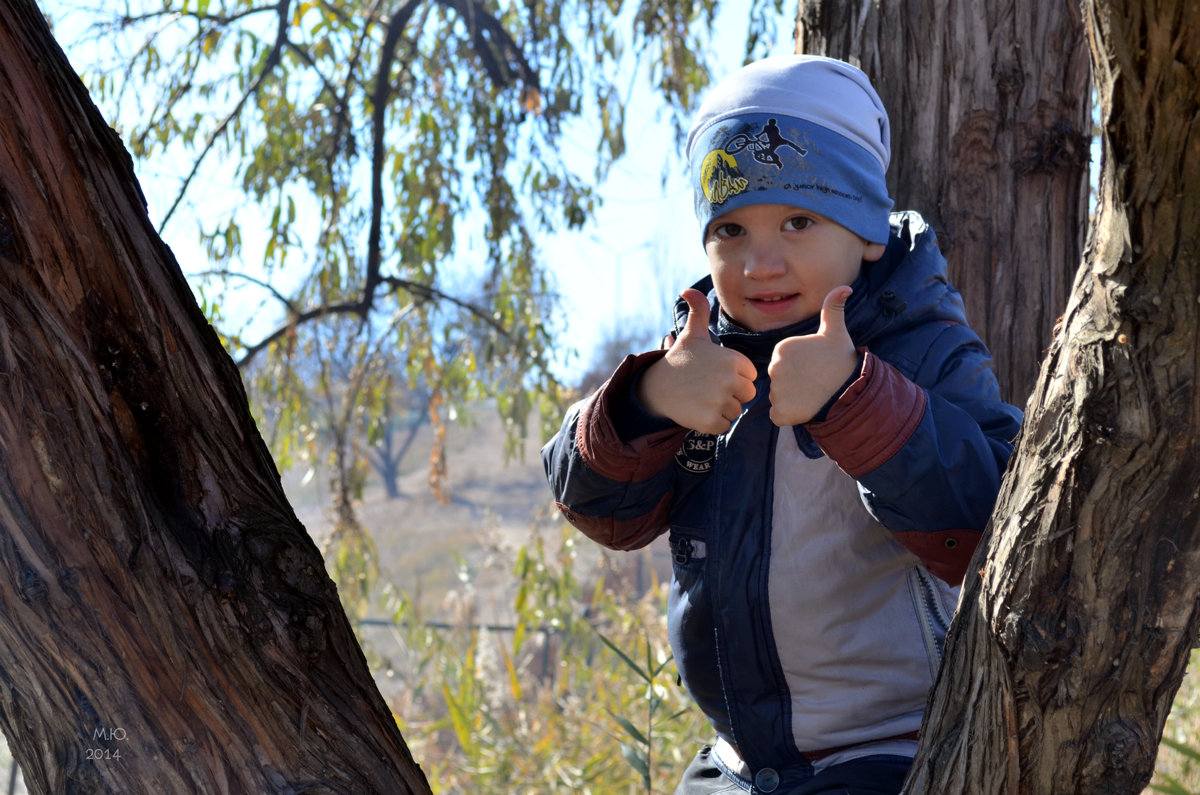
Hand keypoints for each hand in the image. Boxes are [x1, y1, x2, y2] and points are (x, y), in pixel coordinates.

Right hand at [637, 289, 756, 434]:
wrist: (657, 386)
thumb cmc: (681, 360)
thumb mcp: (692, 333)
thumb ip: (699, 310)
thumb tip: (689, 290)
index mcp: (733, 359)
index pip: (750, 376)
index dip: (735, 377)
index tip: (716, 374)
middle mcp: (729, 379)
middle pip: (746, 395)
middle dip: (732, 395)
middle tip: (709, 388)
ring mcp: (719, 401)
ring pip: (735, 411)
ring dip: (722, 409)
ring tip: (702, 398)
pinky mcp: (710, 420)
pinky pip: (724, 426)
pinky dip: (713, 423)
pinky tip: (698, 410)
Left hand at [767, 286, 858, 425]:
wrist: (851, 393)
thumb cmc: (842, 361)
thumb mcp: (836, 332)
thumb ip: (833, 308)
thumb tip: (845, 286)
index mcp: (782, 348)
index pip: (783, 361)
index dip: (799, 367)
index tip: (815, 367)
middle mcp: (774, 367)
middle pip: (779, 378)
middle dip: (793, 383)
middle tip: (815, 382)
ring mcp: (776, 391)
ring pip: (779, 396)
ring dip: (792, 399)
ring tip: (812, 394)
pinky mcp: (780, 412)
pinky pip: (778, 415)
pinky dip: (789, 415)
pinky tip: (805, 408)